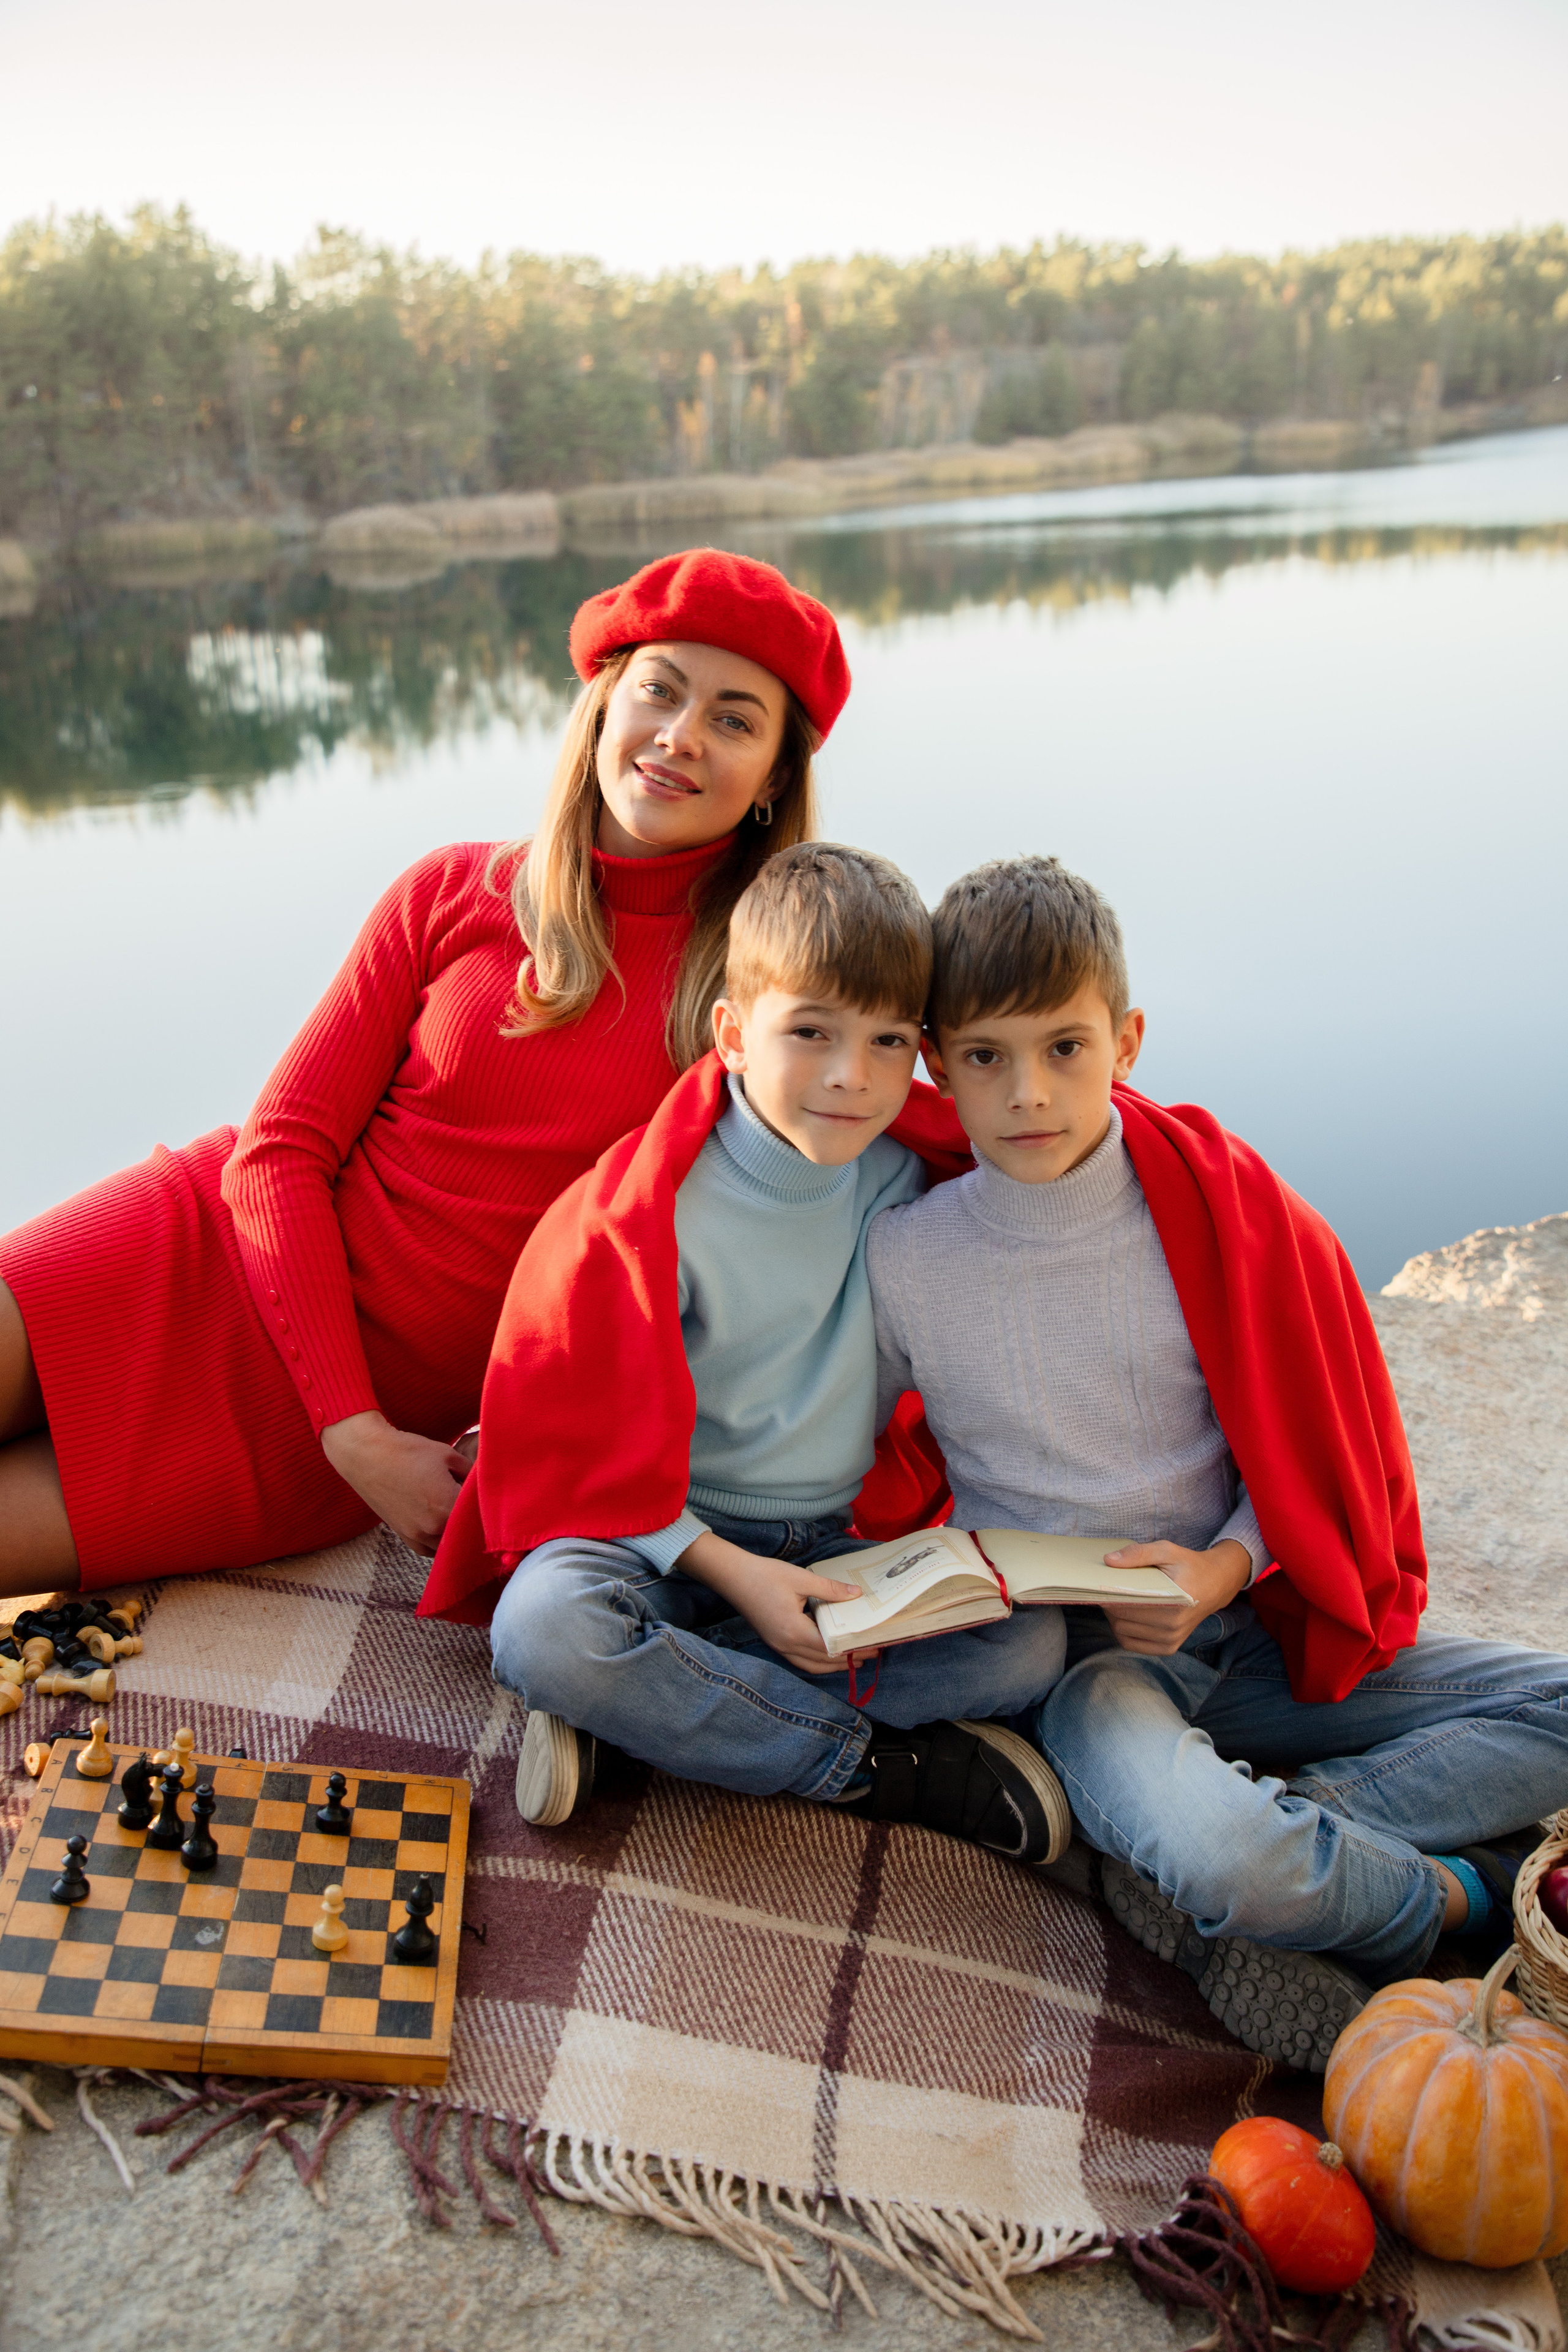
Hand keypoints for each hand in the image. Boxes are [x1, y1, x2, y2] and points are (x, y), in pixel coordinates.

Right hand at [321, 1410, 471, 1557]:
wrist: (367, 1455)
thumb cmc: (407, 1451)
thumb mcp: (448, 1454)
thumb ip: (470, 1471)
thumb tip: (481, 1480)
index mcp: (447, 1506)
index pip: (479, 1515)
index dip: (486, 1504)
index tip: (489, 1497)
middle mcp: (433, 1527)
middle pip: (465, 1533)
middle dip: (472, 1520)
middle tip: (476, 1506)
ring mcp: (416, 1534)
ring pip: (447, 1545)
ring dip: (455, 1534)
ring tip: (459, 1516)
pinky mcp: (403, 1535)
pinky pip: (428, 1549)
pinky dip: (438, 1542)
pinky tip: (442, 1527)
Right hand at [678, 1531, 862, 1675]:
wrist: (733, 1577)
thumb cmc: (765, 1575)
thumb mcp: (801, 1579)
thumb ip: (830, 1590)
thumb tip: (857, 1594)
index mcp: (794, 1631)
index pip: (830, 1648)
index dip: (853, 1650)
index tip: (873, 1646)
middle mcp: (786, 1645)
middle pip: (823, 1662)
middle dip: (847, 1660)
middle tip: (870, 1653)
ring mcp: (778, 1646)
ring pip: (811, 1665)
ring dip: (832, 1664)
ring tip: (853, 1659)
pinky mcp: (774, 1642)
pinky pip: (799, 1660)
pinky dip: (817, 1662)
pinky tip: (827, 1654)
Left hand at [1099, 1538, 1252, 1655]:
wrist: (1216, 1584)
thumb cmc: (1188, 1566)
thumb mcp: (1167, 1550)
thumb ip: (1138, 1553)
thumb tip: (1109, 1561)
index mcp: (1174, 1602)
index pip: (1126, 1604)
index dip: (1108, 1594)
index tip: (1100, 1584)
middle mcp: (1173, 1626)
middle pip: (1121, 1619)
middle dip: (1110, 1604)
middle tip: (1108, 1590)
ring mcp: (1171, 1640)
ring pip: (1123, 1633)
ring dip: (1115, 1618)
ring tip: (1119, 1601)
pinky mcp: (1168, 1648)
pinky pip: (1131, 1644)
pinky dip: (1123, 1631)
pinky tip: (1127, 1616)